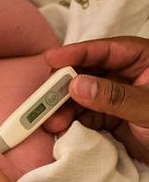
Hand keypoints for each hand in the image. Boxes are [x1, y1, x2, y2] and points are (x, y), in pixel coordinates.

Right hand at [43, 36, 148, 162]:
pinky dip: (72, 124)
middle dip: (64, 88)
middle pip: (87, 73)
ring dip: (64, 110)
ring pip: (82, 98)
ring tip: (51, 125)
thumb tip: (76, 85)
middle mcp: (127, 75)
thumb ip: (114, 96)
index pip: (106, 50)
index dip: (76, 54)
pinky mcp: (113, 120)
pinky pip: (86, 118)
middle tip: (44, 101)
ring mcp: (118, 98)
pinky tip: (61, 130)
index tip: (50, 60)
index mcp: (144, 59)